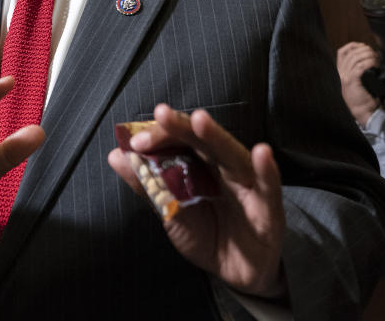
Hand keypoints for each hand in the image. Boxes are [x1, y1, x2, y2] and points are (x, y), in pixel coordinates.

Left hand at [108, 104, 285, 299]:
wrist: (236, 272)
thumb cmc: (206, 233)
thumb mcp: (171, 210)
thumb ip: (147, 184)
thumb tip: (115, 155)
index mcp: (199, 164)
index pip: (178, 141)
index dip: (158, 137)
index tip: (134, 140)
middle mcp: (223, 167)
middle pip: (202, 141)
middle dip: (181, 126)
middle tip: (161, 113)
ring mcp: (247, 184)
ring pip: (232, 155)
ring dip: (216, 137)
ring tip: (199, 120)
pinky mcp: (269, 208)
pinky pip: (269, 186)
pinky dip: (266, 169)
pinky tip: (261, 153)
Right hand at [336, 42, 379, 124]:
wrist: (362, 111)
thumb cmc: (364, 96)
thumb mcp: (359, 80)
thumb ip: (360, 70)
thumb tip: (373, 56)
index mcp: (342, 71)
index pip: (342, 52)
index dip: (352, 45)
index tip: (364, 46)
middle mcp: (341, 73)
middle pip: (350, 53)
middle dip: (364, 49)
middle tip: (375, 53)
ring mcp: (346, 77)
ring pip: (355, 58)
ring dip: (368, 55)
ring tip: (377, 58)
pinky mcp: (352, 82)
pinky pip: (359, 67)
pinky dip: (368, 63)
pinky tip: (375, 64)